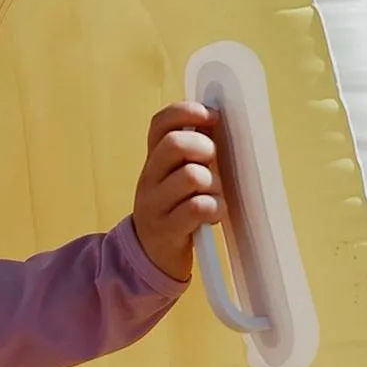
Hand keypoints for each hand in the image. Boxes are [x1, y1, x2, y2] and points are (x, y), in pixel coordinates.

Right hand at [132, 101, 221, 281]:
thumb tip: (218, 122)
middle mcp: (149, 178)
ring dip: (214, 185)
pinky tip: (213, 215)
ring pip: (192, 176)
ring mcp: (155, 205)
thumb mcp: (175, 177)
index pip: (160, 124)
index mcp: (153, 160)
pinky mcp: (167, 230)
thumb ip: (192, 152)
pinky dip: (214, 208)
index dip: (186, 112)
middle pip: (175, 144)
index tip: (211, 117)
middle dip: (204, 148)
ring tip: (214, 196)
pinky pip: (198, 207)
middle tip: (212, 163)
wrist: (150, 255)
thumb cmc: (176, 210)